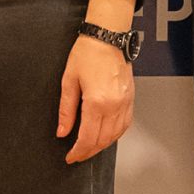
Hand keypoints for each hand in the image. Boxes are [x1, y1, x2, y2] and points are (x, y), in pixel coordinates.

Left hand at [58, 33, 134, 163]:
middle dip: (89, 152)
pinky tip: (107, 135)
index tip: (70, 157)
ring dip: (102, 145)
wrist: (108, 37)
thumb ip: (66, 110)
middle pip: (103, 140)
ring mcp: (125, 102)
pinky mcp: (131, 98)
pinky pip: (125, 124)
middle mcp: (114, 105)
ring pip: (116, 135)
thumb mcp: (69, 81)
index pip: (88, 137)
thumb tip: (62, 131)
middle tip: (77, 156)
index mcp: (97, 102)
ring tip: (90, 148)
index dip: (78, 151)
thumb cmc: (88, 53)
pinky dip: (115, 134)